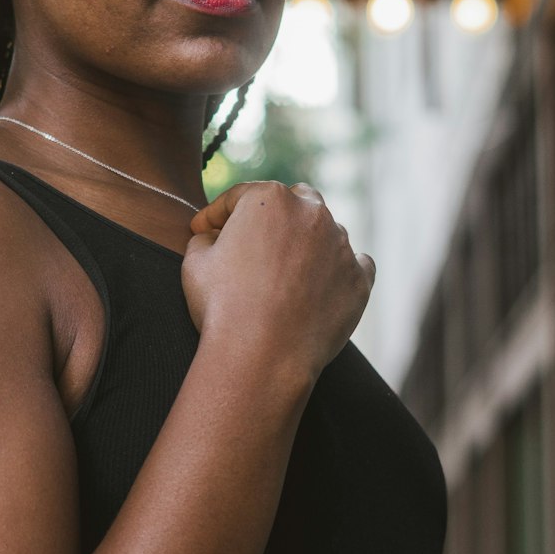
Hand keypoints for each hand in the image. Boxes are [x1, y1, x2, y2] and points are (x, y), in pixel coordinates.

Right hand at [181, 181, 374, 384]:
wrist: (262, 356)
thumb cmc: (223, 306)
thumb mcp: (195, 261)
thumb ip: (205, 236)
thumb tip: (214, 236)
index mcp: (269, 199)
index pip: (238, 197)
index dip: (216, 214)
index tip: (204, 230)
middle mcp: (312, 213)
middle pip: (293, 201)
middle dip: (273, 216)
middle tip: (253, 241)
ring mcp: (342, 245)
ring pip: (325, 232)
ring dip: (307, 244)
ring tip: (285, 273)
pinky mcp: (359, 280)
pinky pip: (353, 265)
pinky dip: (338, 270)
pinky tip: (320, 286)